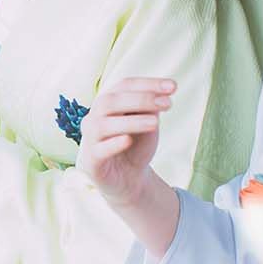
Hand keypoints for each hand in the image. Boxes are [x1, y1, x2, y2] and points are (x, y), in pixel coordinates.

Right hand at [77, 77, 173, 205]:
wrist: (128, 179)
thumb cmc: (136, 146)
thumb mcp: (148, 124)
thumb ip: (149, 110)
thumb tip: (158, 95)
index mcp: (108, 103)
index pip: (124, 85)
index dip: (148, 84)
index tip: (173, 87)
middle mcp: (94, 117)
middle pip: (110, 101)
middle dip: (140, 99)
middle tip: (167, 103)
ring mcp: (89, 139)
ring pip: (103, 125)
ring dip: (131, 121)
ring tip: (155, 123)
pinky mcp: (91, 162)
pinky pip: (98, 150)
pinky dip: (113, 144)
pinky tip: (128, 140)